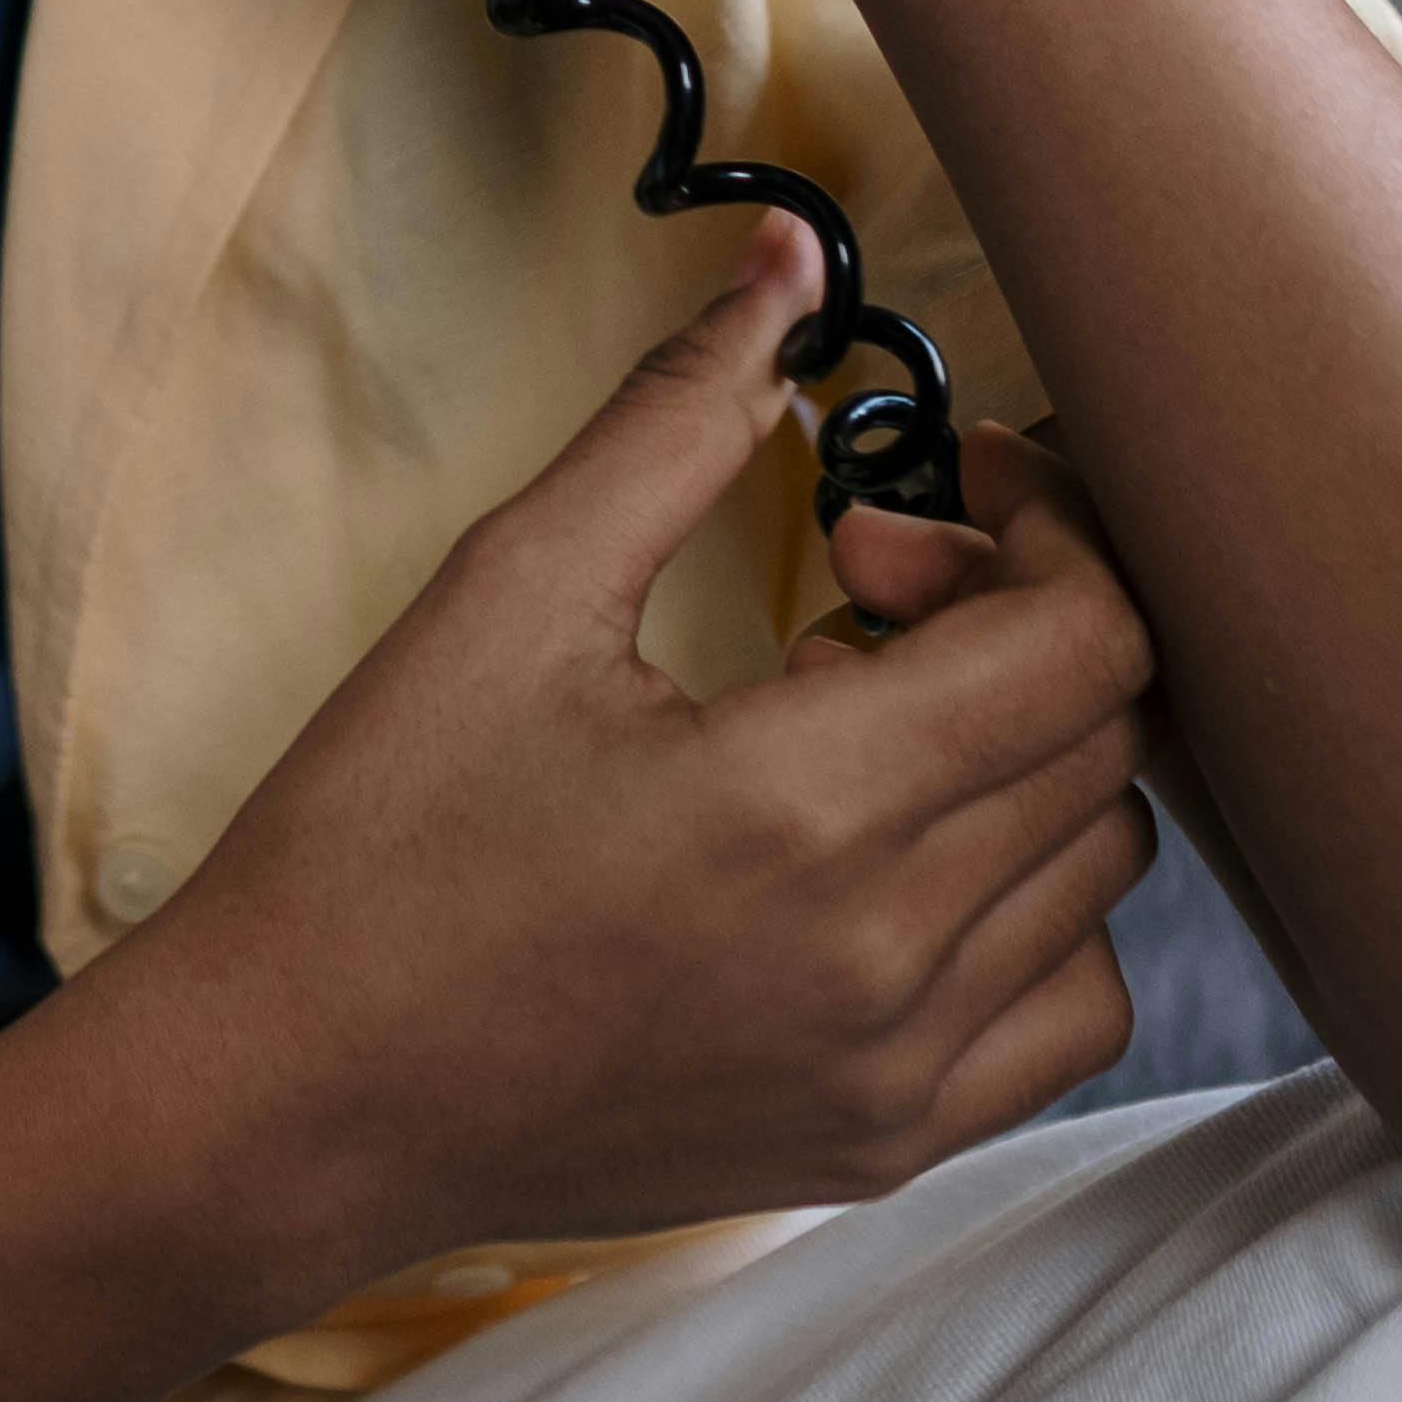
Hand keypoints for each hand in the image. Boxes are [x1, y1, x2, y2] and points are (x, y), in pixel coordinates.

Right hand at [115, 215, 1152, 1317]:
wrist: (297, 1094)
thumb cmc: (382, 834)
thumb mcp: (514, 586)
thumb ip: (677, 412)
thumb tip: (791, 257)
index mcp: (806, 801)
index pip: (1086, 639)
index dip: (1047, 525)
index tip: (940, 490)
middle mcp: (888, 952)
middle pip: (1104, 736)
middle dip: (1010, 613)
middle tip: (853, 581)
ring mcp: (900, 1070)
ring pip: (1101, 865)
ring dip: (1017, 755)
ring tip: (852, 724)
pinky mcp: (883, 1144)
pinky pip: (1071, 1008)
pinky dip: (1028, 906)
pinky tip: (887, 857)